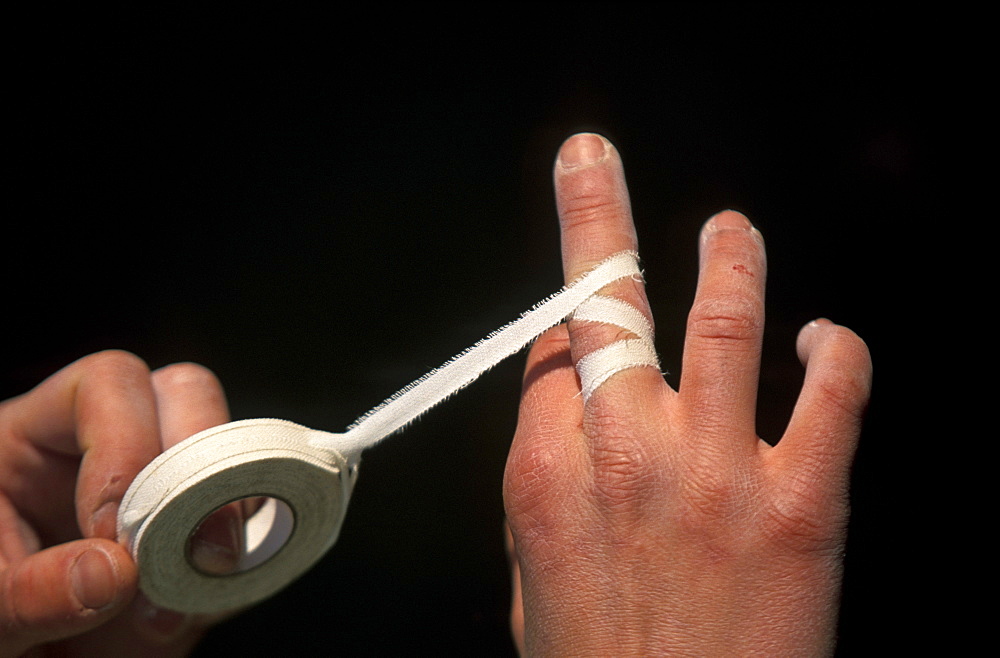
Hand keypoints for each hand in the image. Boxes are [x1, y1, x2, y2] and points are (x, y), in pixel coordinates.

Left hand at [0, 351, 238, 656]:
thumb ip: (24, 593)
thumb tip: (110, 573)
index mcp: (34, 439)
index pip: (105, 386)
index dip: (123, 446)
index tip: (109, 533)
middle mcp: (109, 452)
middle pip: (186, 396)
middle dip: (200, 467)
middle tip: (185, 549)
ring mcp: (163, 495)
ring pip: (233, 457)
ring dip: (225, 523)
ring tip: (178, 599)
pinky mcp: (197, 547)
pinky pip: (254, 531)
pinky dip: (244, 570)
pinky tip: (200, 608)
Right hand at [504, 134, 871, 654]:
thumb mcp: (535, 578)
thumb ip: (548, 485)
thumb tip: (566, 415)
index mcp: (549, 474)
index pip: (552, 352)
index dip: (567, 322)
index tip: (580, 305)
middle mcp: (628, 453)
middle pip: (603, 304)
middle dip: (593, 218)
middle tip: (591, 160)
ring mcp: (718, 471)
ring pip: (724, 323)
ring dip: (727, 260)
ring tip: (729, 229)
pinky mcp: (803, 502)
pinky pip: (831, 394)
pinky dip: (835, 351)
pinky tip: (825, 336)